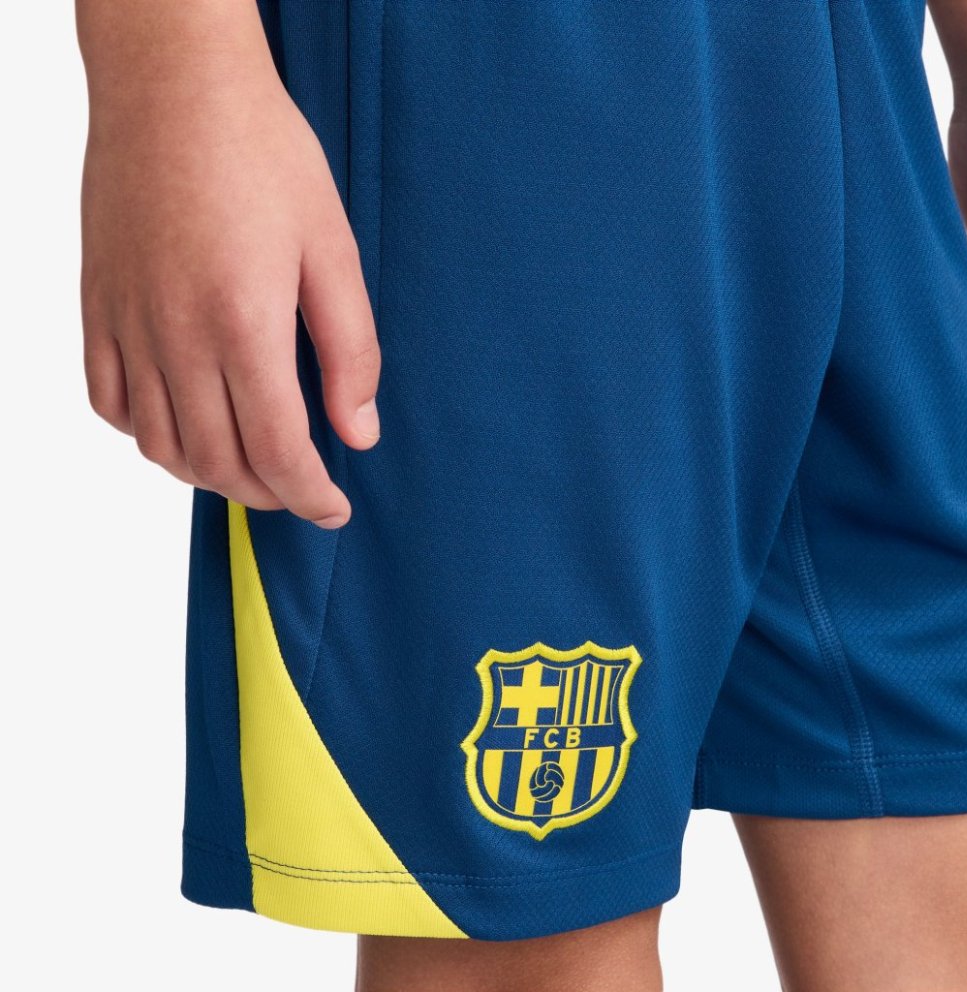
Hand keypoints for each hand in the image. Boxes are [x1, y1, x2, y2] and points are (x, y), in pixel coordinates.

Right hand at [80, 11, 378, 527]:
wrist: (173, 85)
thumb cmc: (261, 154)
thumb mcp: (333, 250)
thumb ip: (351, 351)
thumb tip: (358, 432)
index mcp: (243, 323)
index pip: (277, 450)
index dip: (310, 495)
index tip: (333, 510)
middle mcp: (175, 335)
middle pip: (218, 461)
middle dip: (268, 494)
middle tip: (300, 490)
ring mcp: (127, 323)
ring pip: (161, 445)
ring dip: (210, 475)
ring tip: (250, 469)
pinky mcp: (96, 305)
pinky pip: (108, 402)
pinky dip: (147, 435)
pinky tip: (182, 425)